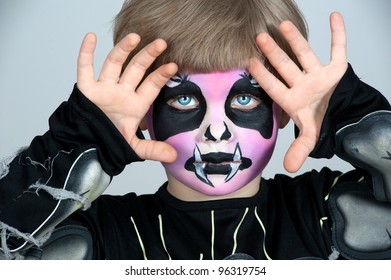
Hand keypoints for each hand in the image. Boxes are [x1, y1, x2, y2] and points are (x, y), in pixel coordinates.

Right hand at [77, 33, 177, 162]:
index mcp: (136, 104)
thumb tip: (174, 156)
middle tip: (161, 42)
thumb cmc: (111, 143)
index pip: (151, 86)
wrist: (89, 147)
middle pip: (136, 69)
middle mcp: (122, 92)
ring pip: (114, 64)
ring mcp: (104, 88)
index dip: (161, 75)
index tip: (173, 66)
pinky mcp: (86, 90)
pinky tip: (90, 37)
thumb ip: (153, 150)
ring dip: (123, 50)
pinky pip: (84, 69)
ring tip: (135, 37)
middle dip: (148, 56)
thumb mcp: (134, 147)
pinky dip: (86, 53)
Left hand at [249, 12, 347, 172]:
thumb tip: (288, 168)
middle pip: (286, 66)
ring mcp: (317, 75)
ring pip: (305, 55)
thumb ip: (299, 148)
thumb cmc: (315, 118)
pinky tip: (334, 17)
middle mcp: (301, 84)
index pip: (274, 86)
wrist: (334, 111)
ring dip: (296, 41)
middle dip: (275, 53)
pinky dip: (338, 34)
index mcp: (292, 99)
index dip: (263, 76)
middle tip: (260, 38)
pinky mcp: (336, 69)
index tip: (249, 62)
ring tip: (283, 25)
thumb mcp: (309, 135)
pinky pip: (338, 49)